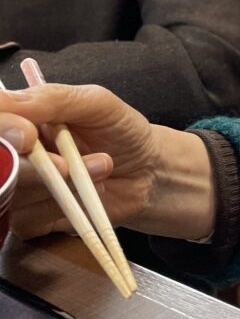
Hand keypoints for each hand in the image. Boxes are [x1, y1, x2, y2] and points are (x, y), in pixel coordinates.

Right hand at [0, 83, 213, 240]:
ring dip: (62, 185)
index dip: (3, 129)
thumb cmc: (121, 131)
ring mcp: (16, 187)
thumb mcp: (97, 103)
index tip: (30, 135)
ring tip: (101, 168)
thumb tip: (5, 100)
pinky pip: (29, 219)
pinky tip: (90, 193)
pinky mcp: (28, 219)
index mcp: (20, 118)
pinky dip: (64, 207)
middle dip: (34, 168)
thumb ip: (53, 99)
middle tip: (69, 165)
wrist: (148, 171)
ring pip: (13, 193)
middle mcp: (12, 153)